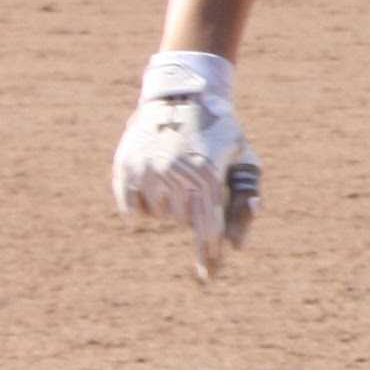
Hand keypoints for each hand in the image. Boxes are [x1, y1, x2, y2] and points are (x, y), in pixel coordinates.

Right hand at [112, 51, 260, 282]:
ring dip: (169, 206)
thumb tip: (235, 247)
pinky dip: (142, 205)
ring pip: (157, 215)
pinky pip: (132, 207)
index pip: (206, 229)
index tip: (209, 276)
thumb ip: (243, 203)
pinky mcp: (125, 165)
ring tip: (176, 177)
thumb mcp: (243, 161)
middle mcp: (175, 173)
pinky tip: (153, 187)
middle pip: (182, 222)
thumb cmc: (221, 131)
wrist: (181, 93)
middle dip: (191, 214)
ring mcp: (147, 169)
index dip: (208, 254)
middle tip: (194, 189)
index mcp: (207, 174)